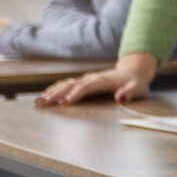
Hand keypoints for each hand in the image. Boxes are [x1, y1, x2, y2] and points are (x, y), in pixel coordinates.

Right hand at [39, 52, 158, 106]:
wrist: (133, 72)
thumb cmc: (136, 83)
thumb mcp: (138, 89)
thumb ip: (129, 93)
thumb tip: (120, 98)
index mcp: (102, 81)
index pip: (85, 87)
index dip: (74, 95)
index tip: (64, 103)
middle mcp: (91, 79)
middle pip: (70, 85)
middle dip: (56, 94)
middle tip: (43, 103)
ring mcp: (86, 80)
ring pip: (65, 84)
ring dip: (52, 92)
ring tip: (39, 100)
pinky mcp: (84, 82)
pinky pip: (66, 84)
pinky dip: (55, 89)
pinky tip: (45, 96)